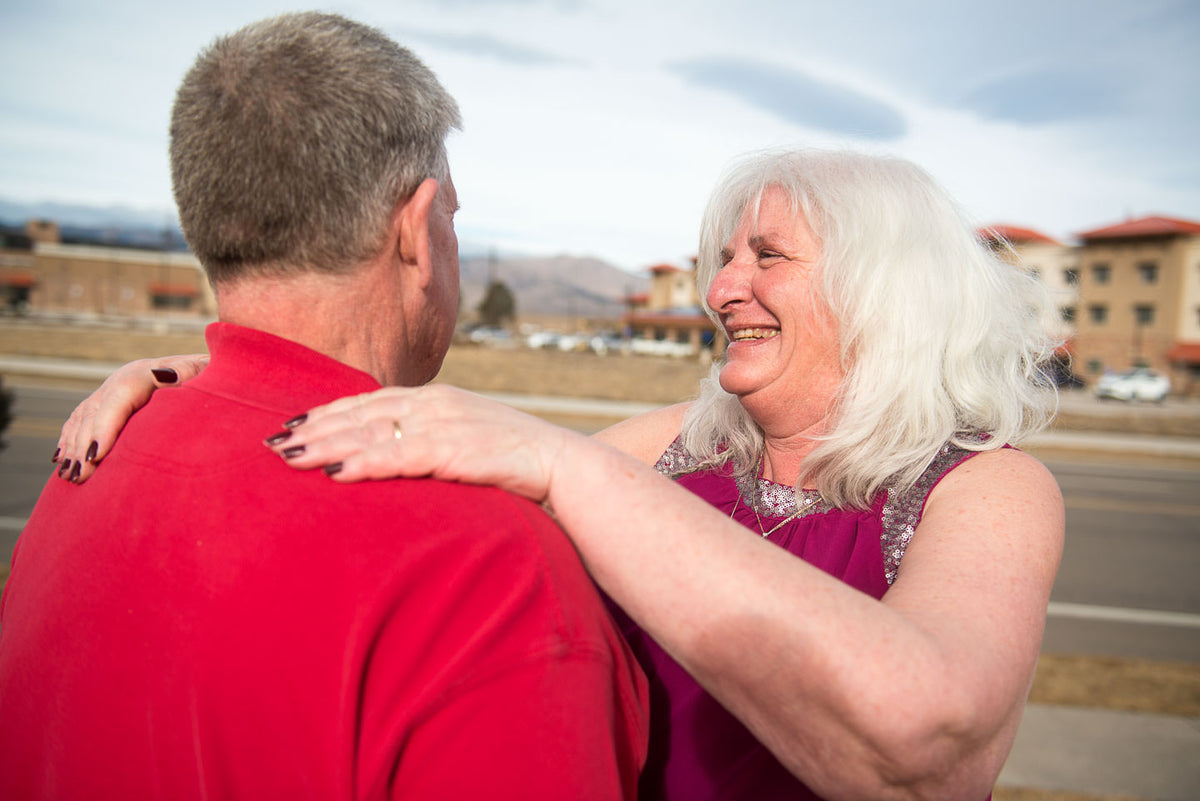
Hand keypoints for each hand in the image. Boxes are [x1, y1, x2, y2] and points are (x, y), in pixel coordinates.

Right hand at [54, 353, 209, 482]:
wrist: (220, 372)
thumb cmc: (218, 380)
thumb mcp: (211, 375)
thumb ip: (193, 374)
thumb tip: (167, 375)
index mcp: (151, 371)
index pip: (120, 396)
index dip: (105, 425)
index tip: (96, 455)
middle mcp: (127, 377)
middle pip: (97, 409)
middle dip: (84, 443)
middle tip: (80, 476)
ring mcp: (116, 388)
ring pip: (85, 416)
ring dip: (73, 446)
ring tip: (69, 476)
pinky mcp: (112, 400)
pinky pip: (82, 419)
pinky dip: (70, 439)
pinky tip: (62, 460)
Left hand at [263, 384, 575, 502]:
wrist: (567, 466)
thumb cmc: (518, 463)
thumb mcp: (469, 444)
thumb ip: (433, 446)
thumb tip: (399, 463)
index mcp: (438, 400)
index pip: (371, 402)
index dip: (329, 413)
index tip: (294, 425)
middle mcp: (436, 404)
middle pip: (362, 412)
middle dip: (314, 427)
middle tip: (271, 443)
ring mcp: (446, 424)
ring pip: (373, 430)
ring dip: (327, 444)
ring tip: (288, 458)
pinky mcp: (457, 450)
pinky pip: (401, 456)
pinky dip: (365, 462)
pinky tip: (336, 473)